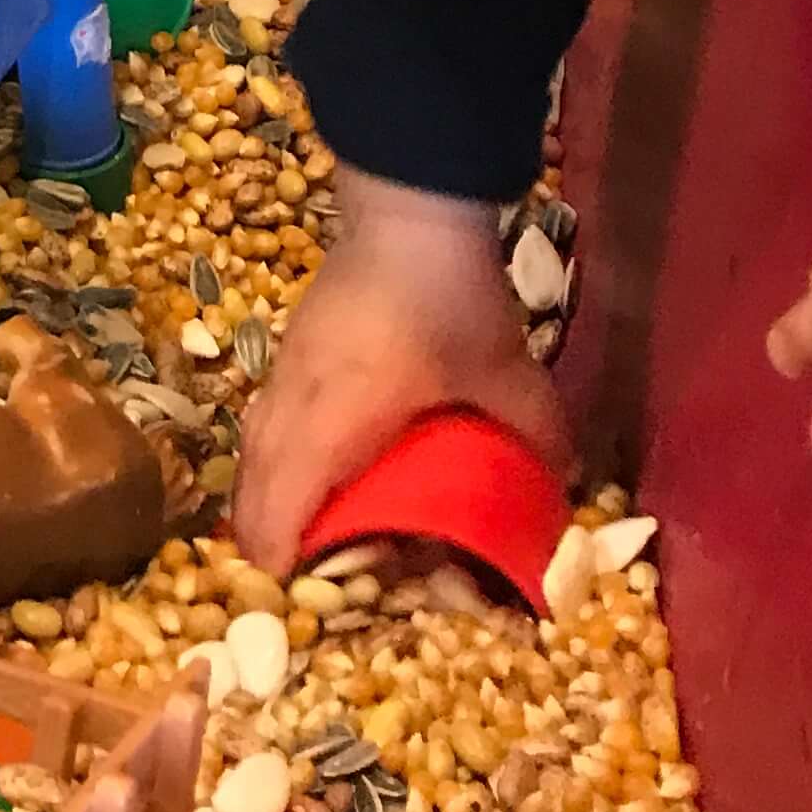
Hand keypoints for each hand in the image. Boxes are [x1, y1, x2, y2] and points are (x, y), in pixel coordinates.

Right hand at [230, 169, 565, 580]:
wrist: (408, 204)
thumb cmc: (449, 298)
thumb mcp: (505, 372)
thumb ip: (533, 433)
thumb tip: (561, 487)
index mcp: (333, 425)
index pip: (277, 513)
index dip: (278, 567)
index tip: (299, 607)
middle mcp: (293, 404)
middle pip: (250, 490)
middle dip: (265, 542)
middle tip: (304, 581)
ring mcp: (284, 369)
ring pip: (252, 451)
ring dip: (267, 497)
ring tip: (304, 531)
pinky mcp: (290, 345)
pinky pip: (265, 419)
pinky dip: (276, 457)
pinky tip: (315, 463)